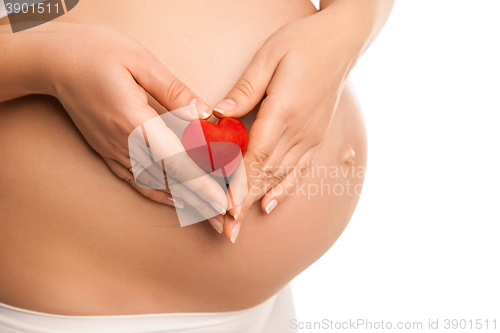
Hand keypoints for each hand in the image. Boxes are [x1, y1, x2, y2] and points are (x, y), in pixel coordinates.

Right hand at [45, 23, 227, 229]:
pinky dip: (156, 193)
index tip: (222, 200)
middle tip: (224, 218)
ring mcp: (112, 149)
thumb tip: (204, 113)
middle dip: (199, 200)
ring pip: (153, 183)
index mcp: (134, 119)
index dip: (201, 182)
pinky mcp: (105, 150)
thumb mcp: (140, 61)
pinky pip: (133, 179)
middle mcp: (122, 142)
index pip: (175, 159)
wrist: (52, 61)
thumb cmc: (95, 51)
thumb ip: (174, 91)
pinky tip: (175, 200)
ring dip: (182, 200)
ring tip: (208, 214)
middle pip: (168, 178)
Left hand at [213, 11, 363, 241]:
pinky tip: (270, 204)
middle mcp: (299, 130)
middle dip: (243, 203)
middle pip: (266, 174)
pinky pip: (299, 169)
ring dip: (258, 201)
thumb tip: (218, 114)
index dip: (240, 184)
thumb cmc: (302, 43)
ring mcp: (310, 136)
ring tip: (240, 224)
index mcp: (284, 111)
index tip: (226, 208)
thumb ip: (245, 89)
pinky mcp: (315, 136)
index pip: (257, 156)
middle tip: (226, 231)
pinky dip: (283, 189)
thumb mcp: (269, 57)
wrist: (342, 42)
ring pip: (280, 176)